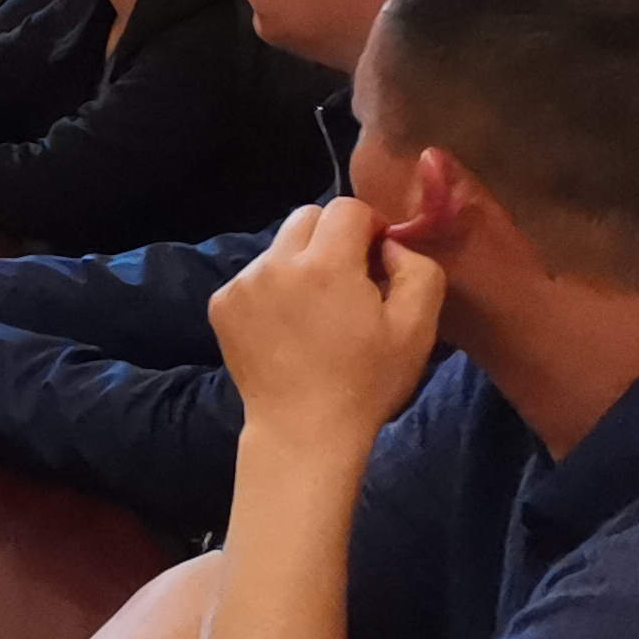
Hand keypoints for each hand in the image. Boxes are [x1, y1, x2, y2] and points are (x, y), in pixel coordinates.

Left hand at [208, 198, 445, 449]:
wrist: (304, 430)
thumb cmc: (367, 381)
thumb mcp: (417, 328)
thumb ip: (417, 270)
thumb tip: (389, 244)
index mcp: (325, 264)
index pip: (347, 209)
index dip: (370, 227)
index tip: (378, 261)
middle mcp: (275, 263)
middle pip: (308, 218)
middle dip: (334, 238)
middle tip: (350, 282)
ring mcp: (241, 282)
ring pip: (279, 247)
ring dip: (302, 263)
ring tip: (317, 311)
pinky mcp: (221, 303)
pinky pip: (253, 275)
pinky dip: (274, 289)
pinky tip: (289, 327)